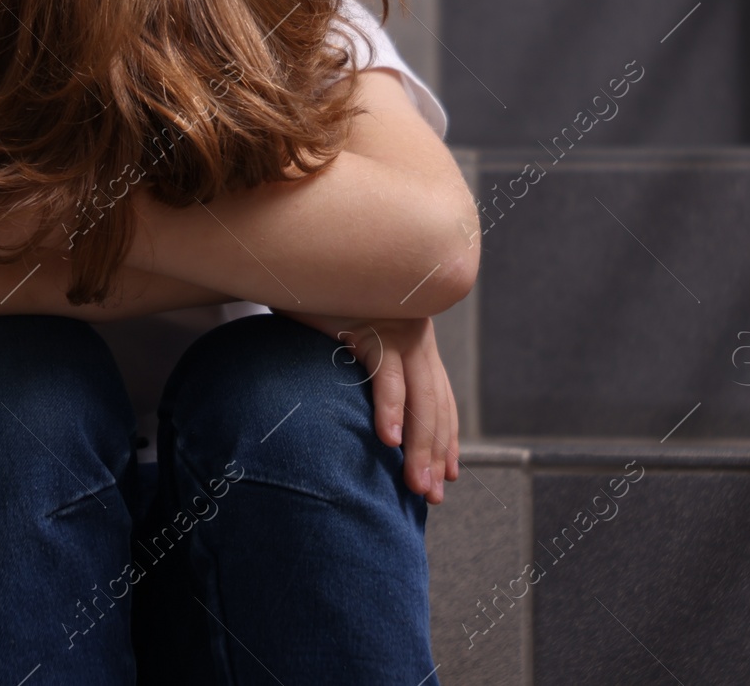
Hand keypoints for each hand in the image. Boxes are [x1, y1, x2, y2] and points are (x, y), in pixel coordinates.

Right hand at [276, 310, 459, 504]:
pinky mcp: (373, 327)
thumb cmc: (319, 298)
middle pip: (434, 405)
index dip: (446, 437)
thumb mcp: (347, 335)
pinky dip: (389, 410)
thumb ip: (363, 363)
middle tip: (432, 495)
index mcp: (414, 339)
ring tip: (416, 483)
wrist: (301, 255)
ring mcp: (398, 330)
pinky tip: (387, 440)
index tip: (449, 474)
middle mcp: (416, 335)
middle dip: (435, 454)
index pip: (438, 397)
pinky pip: (386, 376)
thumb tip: (359, 399)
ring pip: (419, 398)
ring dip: (419, 445)